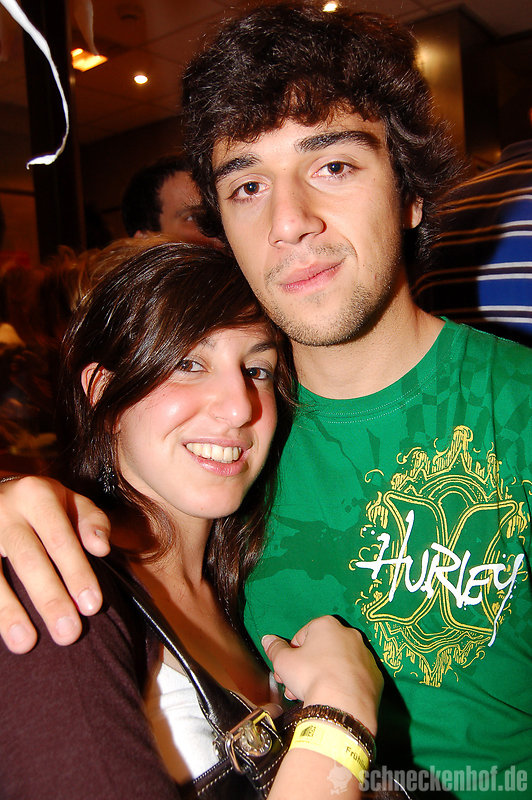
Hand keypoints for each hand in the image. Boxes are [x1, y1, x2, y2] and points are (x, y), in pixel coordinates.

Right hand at [0, 476, 109, 652]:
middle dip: (49, 599)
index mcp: (37, 495)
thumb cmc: (44, 505)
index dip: (77, 573)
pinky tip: (2, 634)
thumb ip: (92, 522)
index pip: (61, 539)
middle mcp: (5, 510)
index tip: (92, 606)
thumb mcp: (71, 501)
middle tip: (69, 634)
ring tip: (26, 644)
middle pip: (28, 560)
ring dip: (9, 612)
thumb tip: (101, 548)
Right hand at [262, 616, 382, 734]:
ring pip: (338, 664)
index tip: (287, 671)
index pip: (301, 637)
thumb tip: (268, 639)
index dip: (291, 655)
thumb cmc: (311, 677)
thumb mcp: (283, 662)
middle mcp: (349, 635)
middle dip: (306, 668)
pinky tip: (334, 699)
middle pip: (321, 651)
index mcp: (326, 625)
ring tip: (312, 696)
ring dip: (324, 677)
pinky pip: (354, 678)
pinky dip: (344, 686)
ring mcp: (365, 655)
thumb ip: (275, 648)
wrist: (343, 706)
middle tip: (296, 687)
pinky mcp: (375, 676)